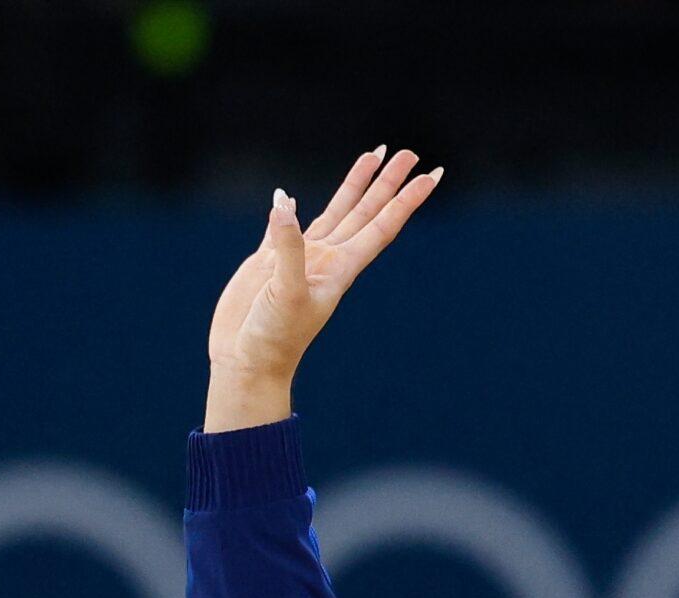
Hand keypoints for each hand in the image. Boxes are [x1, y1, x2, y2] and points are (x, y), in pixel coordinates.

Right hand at [204, 145, 442, 428]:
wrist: (247, 363)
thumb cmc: (273, 338)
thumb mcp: (285, 293)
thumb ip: (287, 247)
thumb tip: (283, 204)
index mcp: (340, 268)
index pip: (382, 225)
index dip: (407, 200)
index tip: (431, 176)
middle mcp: (326, 260)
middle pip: (366, 211)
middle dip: (388, 182)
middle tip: (410, 153)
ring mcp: (300, 259)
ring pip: (336, 211)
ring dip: (356, 185)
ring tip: (373, 155)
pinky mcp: (269, 261)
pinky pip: (284, 226)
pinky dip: (287, 209)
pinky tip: (286, 198)